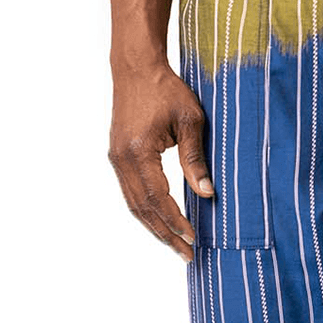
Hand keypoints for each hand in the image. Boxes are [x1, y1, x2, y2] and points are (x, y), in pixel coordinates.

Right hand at [108, 64, 212, 260]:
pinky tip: (162, 223)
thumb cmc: (166, 89)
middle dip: (166, 234)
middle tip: (187, 254)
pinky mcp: (117, 156)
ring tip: (176, 245)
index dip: (176, 220)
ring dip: (155, 227)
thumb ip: (196, 158)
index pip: (159, 197)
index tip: (193, 238)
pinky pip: (131, 193)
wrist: (136, 67)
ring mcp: (116, 158)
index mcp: (138, 151)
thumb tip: (207, 194)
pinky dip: (146, 212)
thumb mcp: (190, 120)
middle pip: (143, 209)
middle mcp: (121, 159)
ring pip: (134, 205)